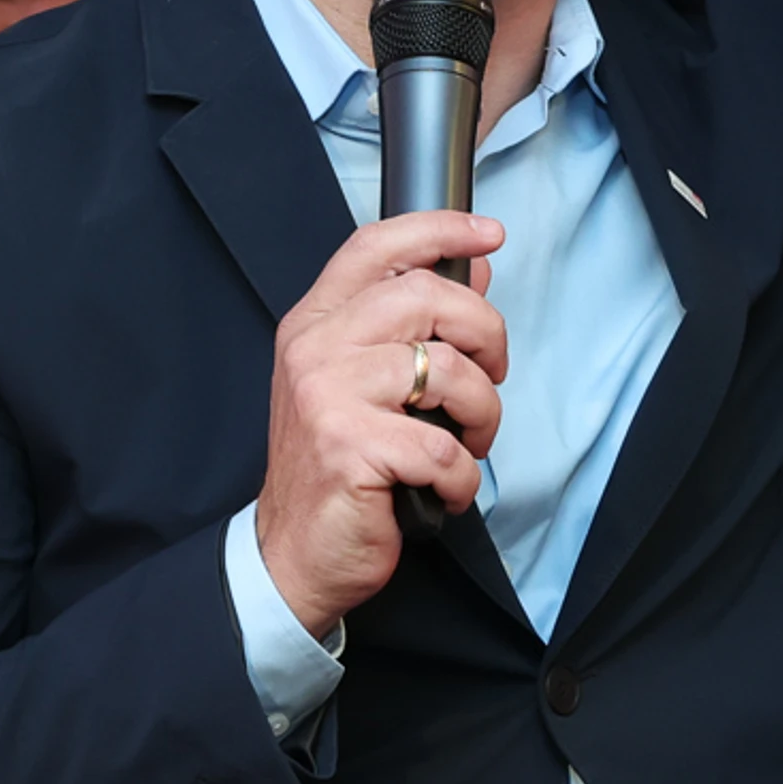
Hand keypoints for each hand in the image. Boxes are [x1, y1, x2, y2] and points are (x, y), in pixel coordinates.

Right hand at [254, 211, 508, 636]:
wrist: (293, 553)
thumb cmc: (337, 465)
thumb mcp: (366, 382)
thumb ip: (414, 324)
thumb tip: (474, 270)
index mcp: (315, 323)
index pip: (375, 248)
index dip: (438, 230)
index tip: (488, 234)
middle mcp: (315, 349)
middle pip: (428, 297)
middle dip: (486, 336)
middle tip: (490, 378)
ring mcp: (329, 396)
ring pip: (448, 372)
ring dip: (483, 414)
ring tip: (470, 442)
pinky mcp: (350, 449)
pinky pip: (444, 449)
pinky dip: (462, 478)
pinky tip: (444, 489)